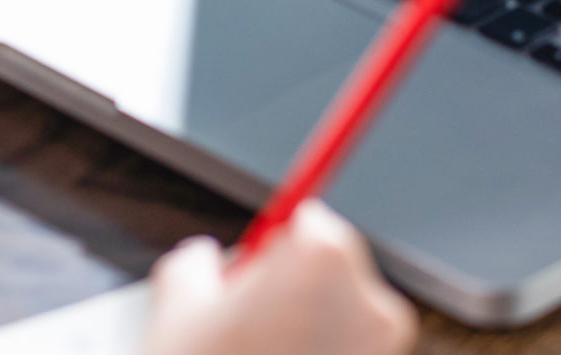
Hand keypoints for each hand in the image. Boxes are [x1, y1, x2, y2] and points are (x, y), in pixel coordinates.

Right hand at [142, 203, 416, 354]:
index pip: (311, 219)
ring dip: (312, 333)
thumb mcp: (176, 306)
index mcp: (320, 256)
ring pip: (344, 322)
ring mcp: (384, 350)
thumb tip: (206, 262)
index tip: (294, 227)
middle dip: (294, 288)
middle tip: (243, 323)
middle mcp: (369, 299)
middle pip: (332, 268)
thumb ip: (196, 264)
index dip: (283, 239)